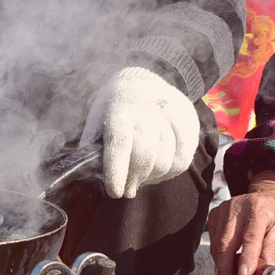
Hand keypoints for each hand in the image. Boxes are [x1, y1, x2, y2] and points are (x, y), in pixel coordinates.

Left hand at [83, 67, 200, 198]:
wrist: (141, 82)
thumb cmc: (114, 111)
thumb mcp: (96, 122)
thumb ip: (91, 148)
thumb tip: (86, 175)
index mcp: (119, 109)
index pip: (120, 142)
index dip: (117, 170)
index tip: (115, 192)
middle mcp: (146, 108)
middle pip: (145, 154)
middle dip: (135, 179)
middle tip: (127, 190)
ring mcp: (171, 114)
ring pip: (166, 159)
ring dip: (153, 177)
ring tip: (142, 178)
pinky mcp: (188, 121)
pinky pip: (183, 158)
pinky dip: (170, 172)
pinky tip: (159, 171)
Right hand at [208, 174, 274, 274]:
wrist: (270, 194)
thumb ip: (269, 253)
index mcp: (259, 209)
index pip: (250, 236)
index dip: (246, 258)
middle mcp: (237, 207)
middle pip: (226, 244)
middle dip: (226, 272)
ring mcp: (223, 210)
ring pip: (217, 246)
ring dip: (223, 270)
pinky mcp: (215, 215)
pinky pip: (213, 243)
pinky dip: (220, 260)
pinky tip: (229, 270)